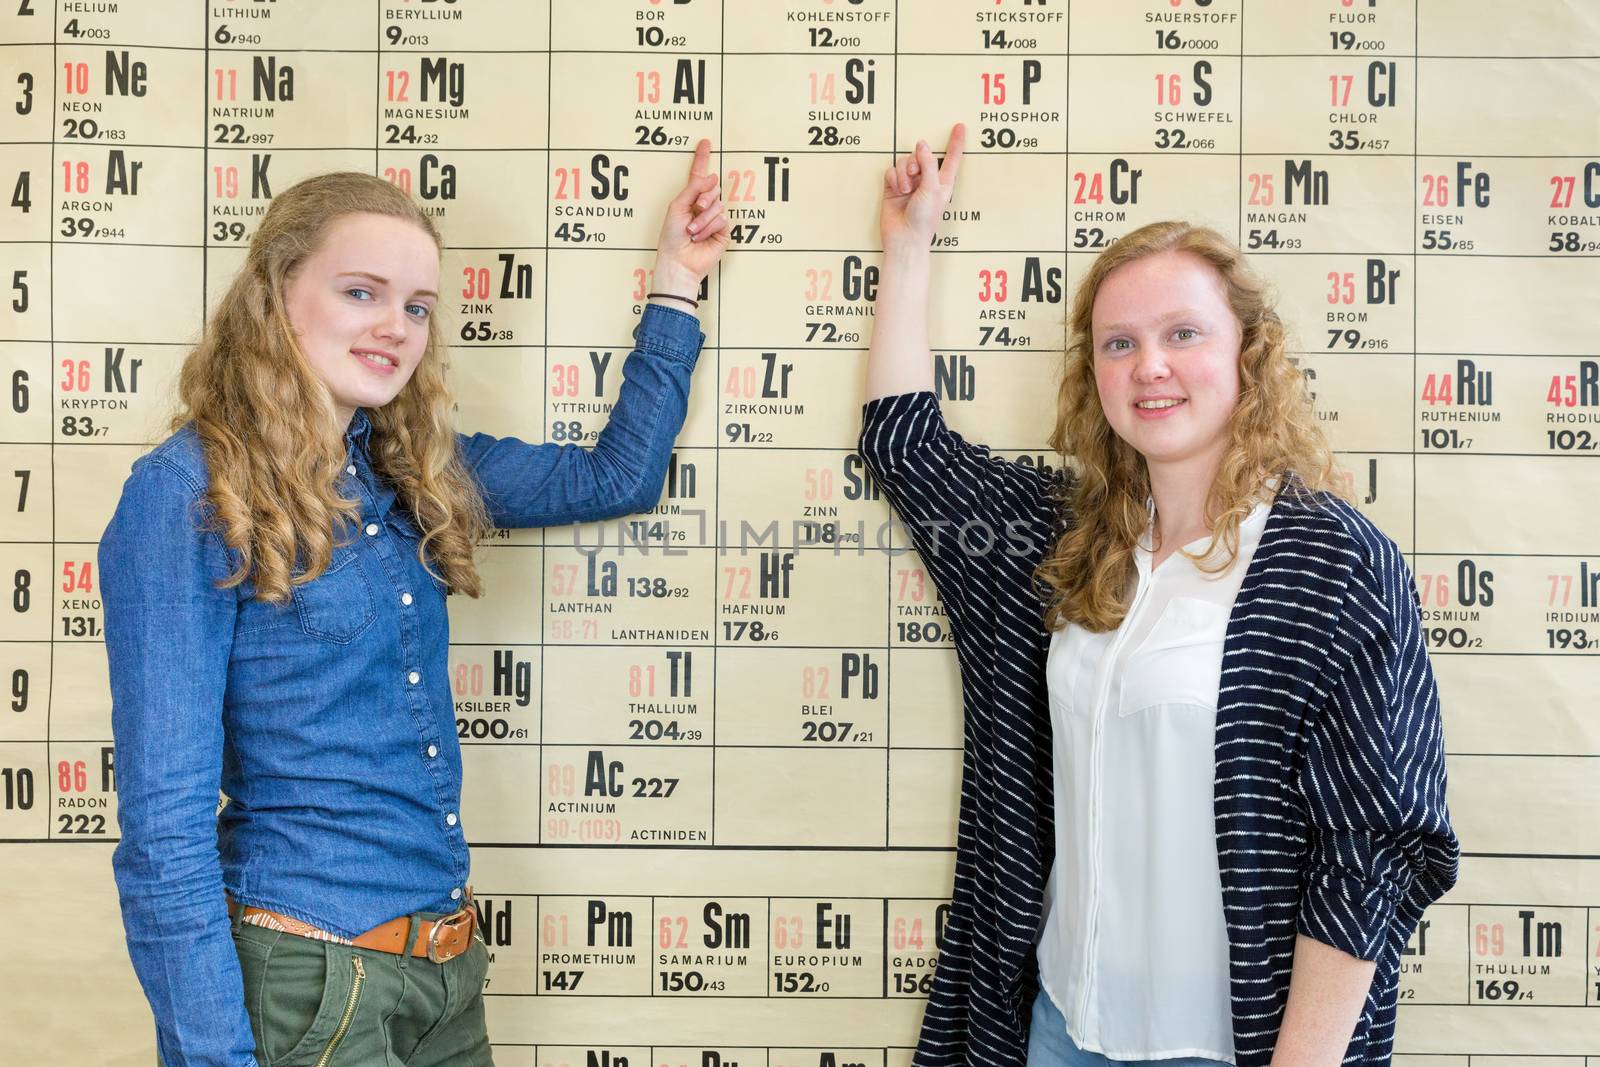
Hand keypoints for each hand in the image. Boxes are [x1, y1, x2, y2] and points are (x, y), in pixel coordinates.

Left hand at [651, 138, 729, 299]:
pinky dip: (709, 227)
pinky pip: (722, 219)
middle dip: (703, 198)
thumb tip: (712, 177)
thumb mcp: (677, 207)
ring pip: (718, 205)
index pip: (698, 176)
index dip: (701, 159)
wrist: (678, 261)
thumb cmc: (672, 237)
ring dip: (703, 218)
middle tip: (696, 209)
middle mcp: (703, 207)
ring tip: (693, 231)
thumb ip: (693, 189)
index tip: (705, 142)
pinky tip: (701, 237)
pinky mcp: (723, 231)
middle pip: (712, 189)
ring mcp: (714, 219)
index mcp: (690, 199)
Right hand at [881, 123, 964, 252]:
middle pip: (921, 155)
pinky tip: (896, 190)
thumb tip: (922, 144)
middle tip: (914, 175)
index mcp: (942, 182)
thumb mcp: (932, 188)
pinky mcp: (893, 187)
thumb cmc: (924, 219)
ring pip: (904, 161)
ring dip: (903, 173)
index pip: (951, 158)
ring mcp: (909, 183)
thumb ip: (928, 163)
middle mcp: (926, 180)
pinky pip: (891, 170)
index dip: (956, 142)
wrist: (904, 238)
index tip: (960, 127)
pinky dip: (893, 178)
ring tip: (905, 189)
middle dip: (915, 161)